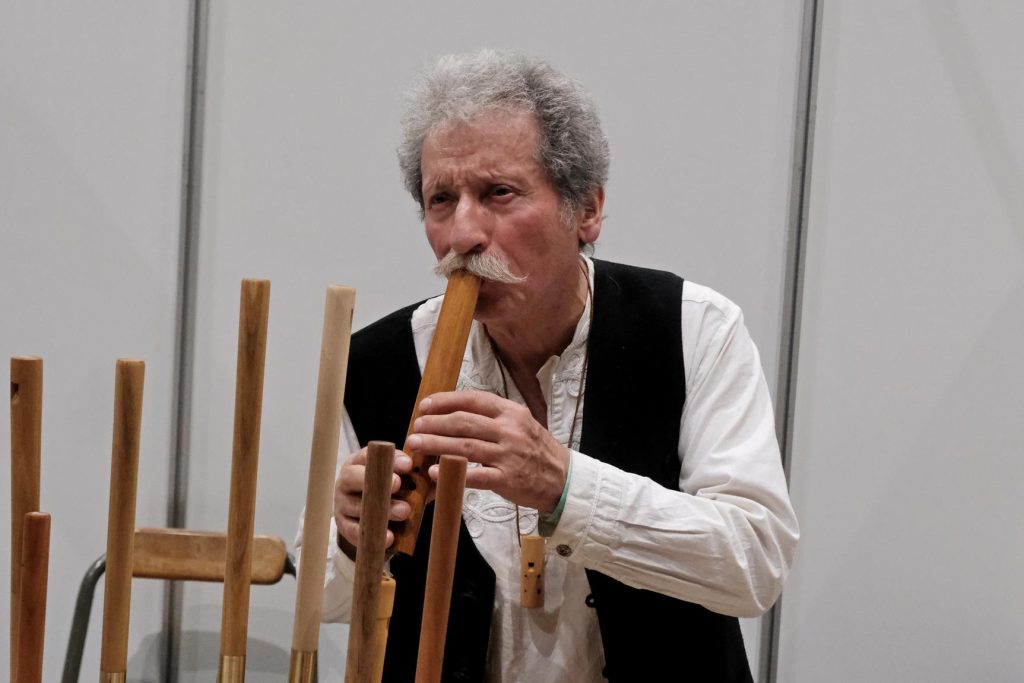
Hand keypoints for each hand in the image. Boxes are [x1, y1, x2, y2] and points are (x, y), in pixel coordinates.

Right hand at [333, 446, 418, 554]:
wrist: (368, 517)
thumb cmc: (391, 491)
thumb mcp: (403, 479)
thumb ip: (418, 475)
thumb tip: (439, 474)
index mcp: (361, 461)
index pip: (371, 454)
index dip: (389, 459)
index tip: (408, 464)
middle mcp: (346, 479)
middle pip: (354, 477)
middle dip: (378, 480)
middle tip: (399, 484)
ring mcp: (341, 502)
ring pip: (356, 505)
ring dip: (381, 509)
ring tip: (404, 511)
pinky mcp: (342, 525)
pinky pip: (354, 531)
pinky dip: (373, 535)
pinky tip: (389, 537)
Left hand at [406, 390, 568, 511]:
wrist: (562, 478)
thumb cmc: (535, 450)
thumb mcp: (519, 423)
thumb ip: (492, 417)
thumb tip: (455, 412)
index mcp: (510, 412)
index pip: (473, 400)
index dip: (446, 401)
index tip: (426, 405)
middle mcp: (509, 430)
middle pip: (464, 423)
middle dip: (435, 423)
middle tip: (416, 426)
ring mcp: (508, 455)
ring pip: (465, 447)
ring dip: (436, 445)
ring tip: (416, 444)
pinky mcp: (508, 479)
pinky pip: (476, 476)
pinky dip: (453, 474)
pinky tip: (435, 473)